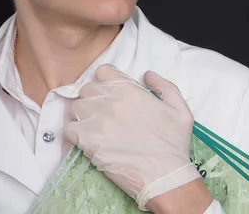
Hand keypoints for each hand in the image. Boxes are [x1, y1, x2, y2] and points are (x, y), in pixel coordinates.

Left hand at [64, 64, 201, 209]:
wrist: (164, 176)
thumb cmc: (173, 143)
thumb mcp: (180, 108)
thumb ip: (164, 86)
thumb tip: (147, 74)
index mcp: (130, 90)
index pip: (103, 71)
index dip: (107, 80)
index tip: (112, 90)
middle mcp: (110, 102)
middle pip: (88, 89)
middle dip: (95, 96)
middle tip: (106, 110)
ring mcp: (96, 121)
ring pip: (76, 107)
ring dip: (84, 113)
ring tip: (96, 124)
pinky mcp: (86, 142)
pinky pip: (68, 128)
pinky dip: (75, 130)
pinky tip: (88, 137)